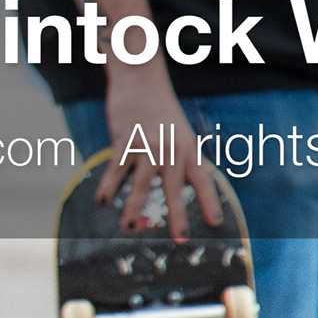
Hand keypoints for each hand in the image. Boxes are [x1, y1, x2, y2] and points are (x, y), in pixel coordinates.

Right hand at [97, 63, 221, 237]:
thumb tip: (174, 182)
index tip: (216, 223)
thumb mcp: (178, 130)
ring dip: (134, 208)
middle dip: (176, 215)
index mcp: (188, 147)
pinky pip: (115, 169)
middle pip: (173, 188)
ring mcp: (147, 145)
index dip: (209, 201)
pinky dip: (107, 186)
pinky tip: (101, 201)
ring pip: (141, 184)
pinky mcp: (125, 140)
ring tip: (130, 228)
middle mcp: (171, 148)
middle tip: (179, 238)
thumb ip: (177, 155)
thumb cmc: (158, 107)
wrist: (141, 79)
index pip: (203, 179)